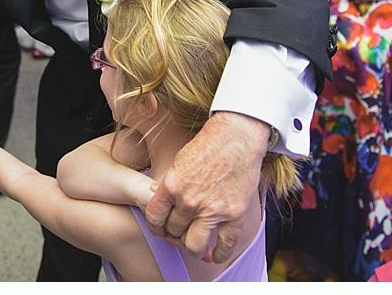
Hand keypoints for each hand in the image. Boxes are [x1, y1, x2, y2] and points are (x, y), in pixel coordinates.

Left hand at [145, 112, 267, 262]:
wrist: (236, 137)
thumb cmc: (207, 144)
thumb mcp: (178, 162)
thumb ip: (170, 185)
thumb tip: (162, 202)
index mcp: (172, 186)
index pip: (154, 219)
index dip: (156, 227)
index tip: (161, 229)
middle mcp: (189, 201)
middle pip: (174, 232)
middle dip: (175, 235)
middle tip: (180, 234)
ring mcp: (212, 210)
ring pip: (194, 246)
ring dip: (193, 249)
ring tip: (196, 246)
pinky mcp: (234, 215)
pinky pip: (225, 245)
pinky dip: (220, 255)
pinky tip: (216, 255)